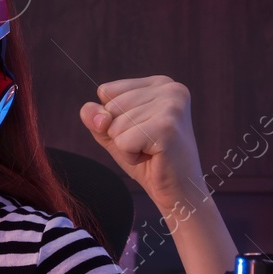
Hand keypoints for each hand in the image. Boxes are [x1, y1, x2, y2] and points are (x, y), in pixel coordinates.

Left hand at [79, 75, 204, 208]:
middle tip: (147, 144)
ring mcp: (171, 106)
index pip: (106, 91)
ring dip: (127, 146)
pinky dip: (130, 156)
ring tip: (151, 151)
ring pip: (115, 125)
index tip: (140, 129)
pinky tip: (153, 157)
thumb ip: (95, 117)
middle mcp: (169, 88)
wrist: (177, 190)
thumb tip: (99, 117)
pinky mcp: (167, 128)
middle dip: (120, 133)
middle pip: (110, 107)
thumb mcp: (114, 132)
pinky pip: (123, 142)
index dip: (113, 117)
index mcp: (159, 83)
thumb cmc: (148, 159)